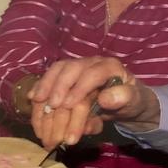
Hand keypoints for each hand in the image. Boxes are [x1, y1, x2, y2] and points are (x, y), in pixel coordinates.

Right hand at [28, 57, 160, 146]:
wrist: (128, 101)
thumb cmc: (131, 101)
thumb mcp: (135, 101)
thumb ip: (123, 99)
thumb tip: (105, 99)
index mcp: (110, 66)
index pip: (93, 73)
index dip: (79, 88)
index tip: (68, 105)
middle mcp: (92, 62)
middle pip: (71, 68)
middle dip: (59, 86)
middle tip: (51, 105)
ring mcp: (78, 67)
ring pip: (58, 70)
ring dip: (45, 86)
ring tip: (37, 101)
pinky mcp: (67, 76)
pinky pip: (51, 77)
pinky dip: (41, 87)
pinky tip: (33, 99)